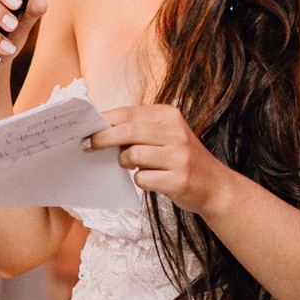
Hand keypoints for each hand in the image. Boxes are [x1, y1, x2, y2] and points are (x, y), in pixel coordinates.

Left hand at [88, 104, 229, 215]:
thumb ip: (139, 129)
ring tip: (129, 165)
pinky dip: (139, 180)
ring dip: (123, 161)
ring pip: (133, 154)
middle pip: (127, 131)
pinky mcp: (179, 179)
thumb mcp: (166, 135)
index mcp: (169, 116)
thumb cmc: (181, 160)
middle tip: (87, 146)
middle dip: (102, 139)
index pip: (128, 113)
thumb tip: (100, 130)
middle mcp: (176, 132)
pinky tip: (149, 179)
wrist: (215, 186)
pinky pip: (143, 179)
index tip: (84, 129)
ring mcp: (179, 156)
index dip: (102, 120)